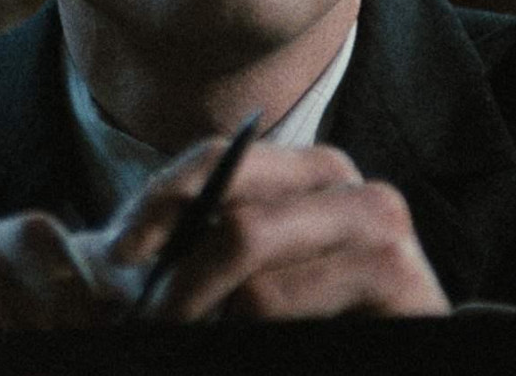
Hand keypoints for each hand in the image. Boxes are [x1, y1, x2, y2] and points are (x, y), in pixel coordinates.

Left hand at [110, 139, 449, 320]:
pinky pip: (284, 297)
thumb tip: (109, 255)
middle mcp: (350, 185)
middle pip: (233, 207)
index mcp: (306, 170)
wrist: (380, 357)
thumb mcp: (235, 284)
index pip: (217, 160)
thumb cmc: (298, 327)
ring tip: (187, 336)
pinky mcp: (406, 282)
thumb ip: (193, 253)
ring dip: (199, 305)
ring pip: (251, 250)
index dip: (159, 200)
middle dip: (173, 270)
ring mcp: (384, 228)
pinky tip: (243, 341)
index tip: (117, 252)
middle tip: (145, 318)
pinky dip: (247, 325)